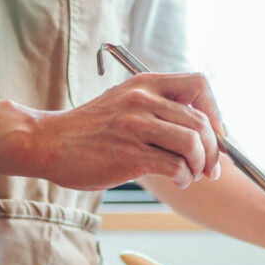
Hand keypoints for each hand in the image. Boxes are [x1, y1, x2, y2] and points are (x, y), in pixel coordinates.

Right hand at [22, 73, 223, 190]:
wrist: (48, 143)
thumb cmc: (88, 131)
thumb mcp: (124, 104)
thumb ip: (157, 110)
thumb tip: (201, 133)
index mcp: (145, 84)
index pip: (200, 85)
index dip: (216, 112)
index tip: (215, 135)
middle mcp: (143, 100)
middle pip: (201, 121)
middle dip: (213, 150)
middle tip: (210, 169)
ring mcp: (136, 127)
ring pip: (193, 143)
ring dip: (200, 166)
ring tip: (191, 175)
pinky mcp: (130, 155)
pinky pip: (176, 166)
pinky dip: (184, 177)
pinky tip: (177, 181)